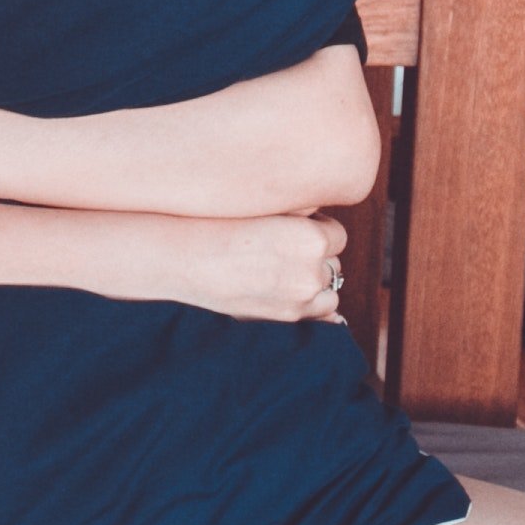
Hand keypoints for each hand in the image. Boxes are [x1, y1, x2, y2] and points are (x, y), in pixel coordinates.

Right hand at [141, 212, 350, 322]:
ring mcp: (301, 298)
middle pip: (333, 262)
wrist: (188, 259)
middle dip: (315, 257)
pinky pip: (322, 314)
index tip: (295, 229)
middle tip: (282, 250)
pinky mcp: (288, 317)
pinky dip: (312, 304)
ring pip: (331, 290)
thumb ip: (302, 211)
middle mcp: (312, 270)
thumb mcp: (267, 207)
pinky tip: (297, 294)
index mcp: (313, 237)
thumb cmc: (221, 224)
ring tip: (286, 272)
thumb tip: (323, 218)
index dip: (315, 230)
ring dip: (315, 282)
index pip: (336, 234)